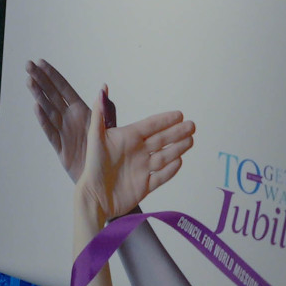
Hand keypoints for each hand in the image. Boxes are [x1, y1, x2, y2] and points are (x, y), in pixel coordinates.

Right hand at [27, 59, 106, 182]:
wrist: (105, 178)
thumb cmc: (109, 153)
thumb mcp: (109, 128)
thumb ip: (105, 109)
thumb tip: (103, 86)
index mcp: (82, 111)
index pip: (64, 89)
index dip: (53, 75)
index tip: (40, 61)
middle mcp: (70, 119)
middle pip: (52, 95)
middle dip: (40, 79)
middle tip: (27, 65)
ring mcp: (63, 131)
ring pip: (48, 110)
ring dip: (38, 95)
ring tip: (29, 81)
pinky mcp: (61, 147)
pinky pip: (50, 131)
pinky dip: (43, 119)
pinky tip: (36, 107)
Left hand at [77, 85, 193, 224]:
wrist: (95, 197)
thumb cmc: (93, 166)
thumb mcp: (95, 137)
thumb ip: (100, 113)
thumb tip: (102, 87)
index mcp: (126, 139)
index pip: (149, 126)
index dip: (164, 120)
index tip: (179, 114)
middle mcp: (136, 152)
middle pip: (161, 140)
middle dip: (177, 132)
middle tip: (192, 125)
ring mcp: (141, 169)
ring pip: (164, 156)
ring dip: (177, 148)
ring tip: (191, 140)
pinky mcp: (145, 186)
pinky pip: (161, 176)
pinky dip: (171, 170)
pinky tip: (180, 161)